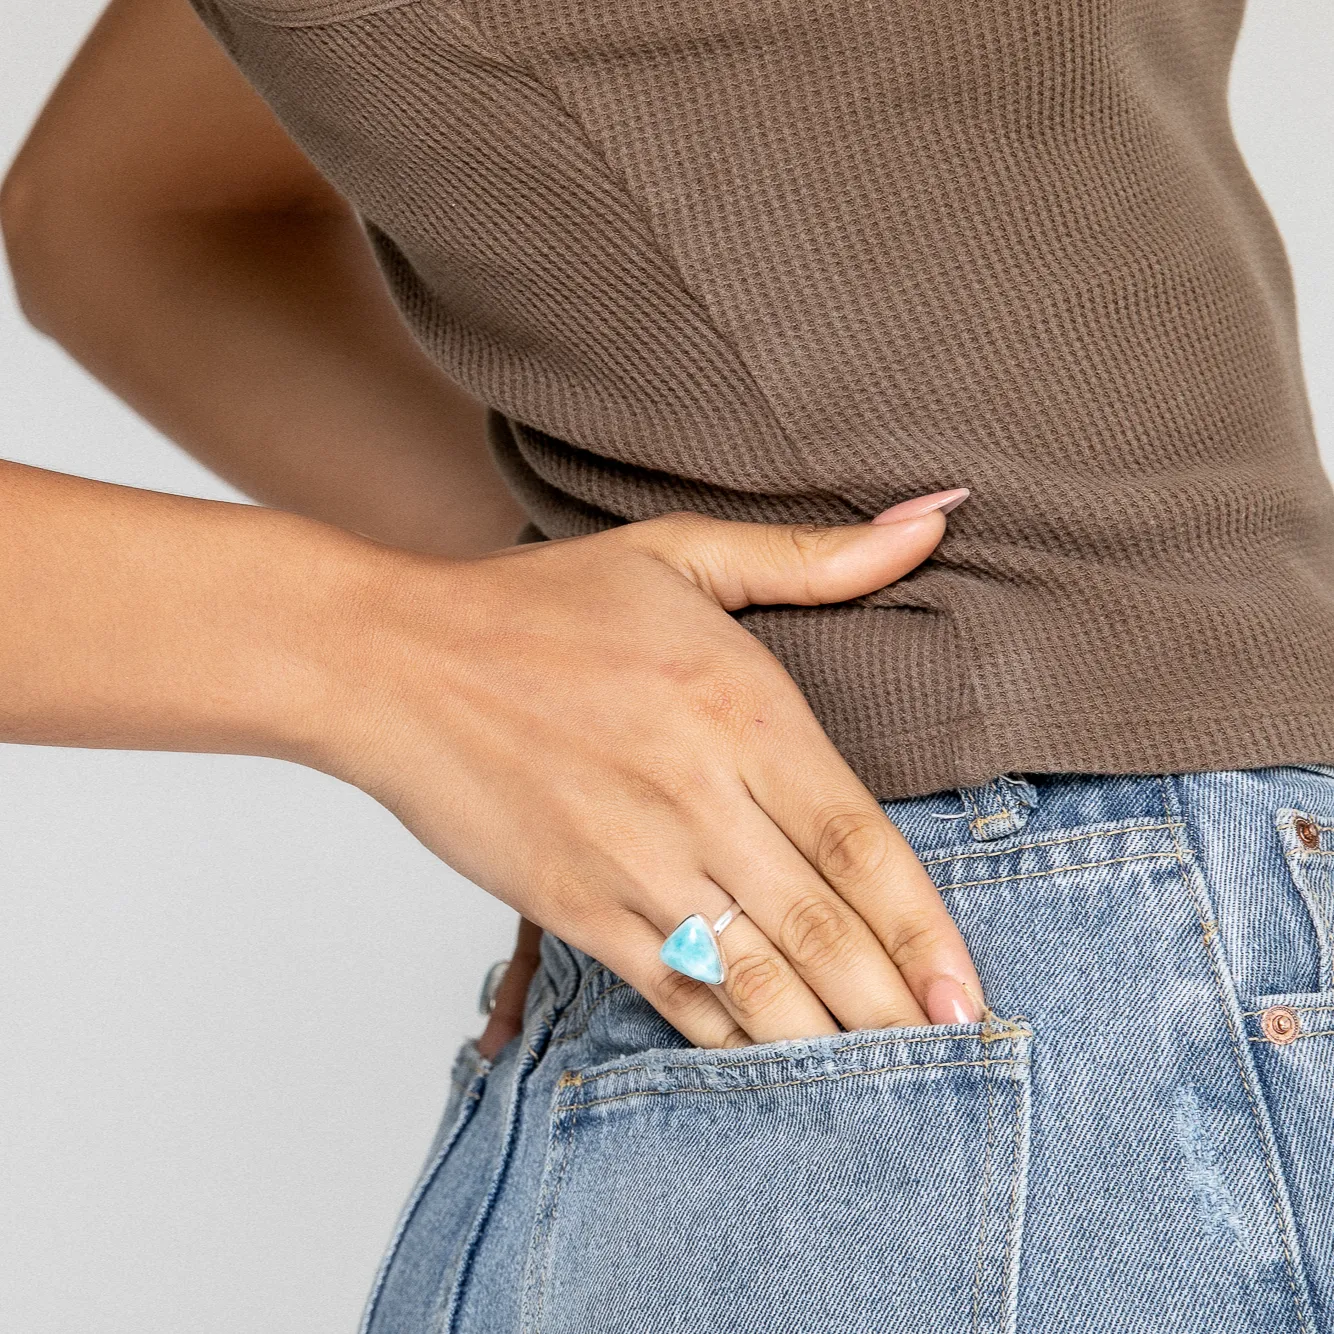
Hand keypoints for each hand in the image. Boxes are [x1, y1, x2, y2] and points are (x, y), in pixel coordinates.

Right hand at [329, 492, 982, 1048]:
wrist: (394, 660)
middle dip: (894, 1006)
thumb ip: (815, 556)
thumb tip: (936, 520)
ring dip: (824, 1037)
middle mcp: (695, 798)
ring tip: (884, 1080)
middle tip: (951, 1054)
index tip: (971, 992)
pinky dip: (726, 1031)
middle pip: (822, 929)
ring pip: (754, 978)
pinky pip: (670, 989)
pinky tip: (766, 1052)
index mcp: (740, 712)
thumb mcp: (682, 551)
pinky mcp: (571, 907)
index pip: (862, 842)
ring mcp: (629, 862)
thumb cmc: (540, 605)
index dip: (927, 928)